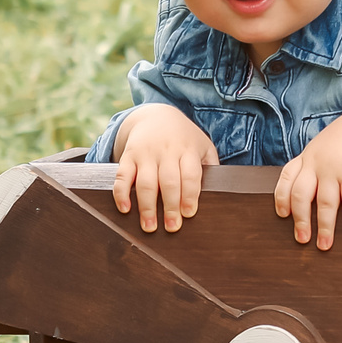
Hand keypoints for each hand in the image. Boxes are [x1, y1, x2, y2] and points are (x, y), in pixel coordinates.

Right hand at [111, 103, 218, 232]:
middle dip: (170, 206)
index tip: (189, 213)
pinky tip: (125, 209)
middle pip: (169, 182)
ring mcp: (146, 153)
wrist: (154, 115)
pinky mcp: (128, 155)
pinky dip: (121, 193)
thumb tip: (220, 192)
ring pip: (146, 182)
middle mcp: (166, 151)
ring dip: (147, 207)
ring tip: (150, 227)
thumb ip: (211, 166)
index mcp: (188, 150)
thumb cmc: (183, 138)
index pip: (190, 174)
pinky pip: (122, 176)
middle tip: (172, 227)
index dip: (190, 195)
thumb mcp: (202, 145)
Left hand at [275, 120, 341, 250]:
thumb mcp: (322, 147)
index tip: (283, 215)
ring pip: (324, 203)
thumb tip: (305, 193)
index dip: (281, 198)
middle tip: (302, 240)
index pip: (286, 179)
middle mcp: (317, 164)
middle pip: (301, 196)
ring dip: (325, 227)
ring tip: (325, 245)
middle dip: (300, 220)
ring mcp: (334, 169)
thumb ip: (312, 165)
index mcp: (306, 158)